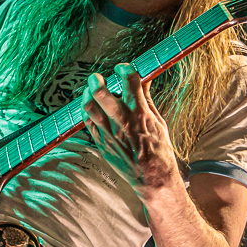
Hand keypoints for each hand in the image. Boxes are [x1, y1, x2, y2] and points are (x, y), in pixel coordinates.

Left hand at [80, 63, 177, 191]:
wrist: (152, 178)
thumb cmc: (159, 151)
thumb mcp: (158, 122)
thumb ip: (147, 99)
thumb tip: (144, 80)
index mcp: (141, 115)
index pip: (130, 82)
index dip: (125, 69)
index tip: (122, 67)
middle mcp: (123, 122)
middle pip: (102, 95)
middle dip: (96, 82)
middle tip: (96, 77)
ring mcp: (109, 134)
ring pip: (89, 108)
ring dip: (87, 94)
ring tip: (91, 90)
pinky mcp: (101, 143)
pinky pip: (87, 122)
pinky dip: (87, 111)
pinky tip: (91, 106)